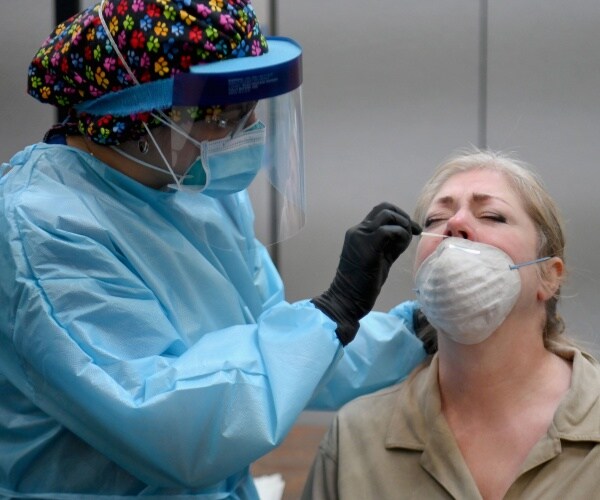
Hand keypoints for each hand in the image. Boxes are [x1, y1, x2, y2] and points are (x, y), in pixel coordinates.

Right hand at [312, 203, 421, 344]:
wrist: (347, 299)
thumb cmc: (362, 285)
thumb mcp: (379, 260)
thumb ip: (389, 245)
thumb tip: (406, 235)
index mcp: (359, 233)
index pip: (380, 212)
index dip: (399, 217)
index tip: (412, 230)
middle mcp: (358, 230)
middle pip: (384, 207)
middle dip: (403, 216)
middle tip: (412, 231)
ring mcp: (361, 236)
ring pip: (387, 214)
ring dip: (402, 224)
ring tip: (405, 242)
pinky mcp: (368, 245)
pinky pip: (389, 230)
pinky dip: (400, 235)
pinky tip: (400, 249)